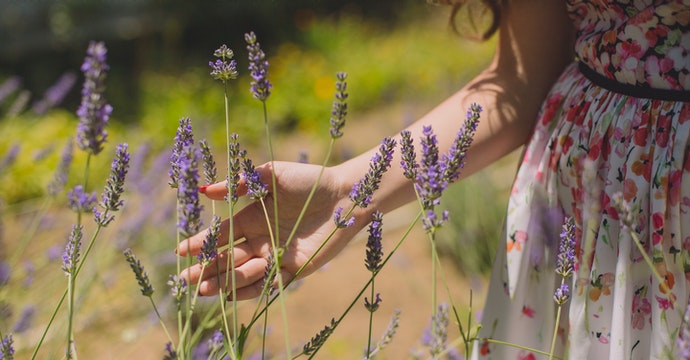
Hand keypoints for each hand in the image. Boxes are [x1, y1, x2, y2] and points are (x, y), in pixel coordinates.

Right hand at [177, 161, 366, 299]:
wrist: (345, 195)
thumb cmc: (309, 180)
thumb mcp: (271, 175)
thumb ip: (240, 183)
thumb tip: (204, 191)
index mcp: (252, 217)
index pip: (220, 235)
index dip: (200, 244)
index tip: (180, 252)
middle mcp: (261, 239)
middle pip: (227, 258)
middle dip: (205, 269)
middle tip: (184, 280)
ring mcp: (276, 255)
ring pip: (244, 273)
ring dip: (224, 282)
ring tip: (205, 288)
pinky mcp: (294, 269)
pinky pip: (269, 284)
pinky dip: (251, 290)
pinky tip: (232, 294)